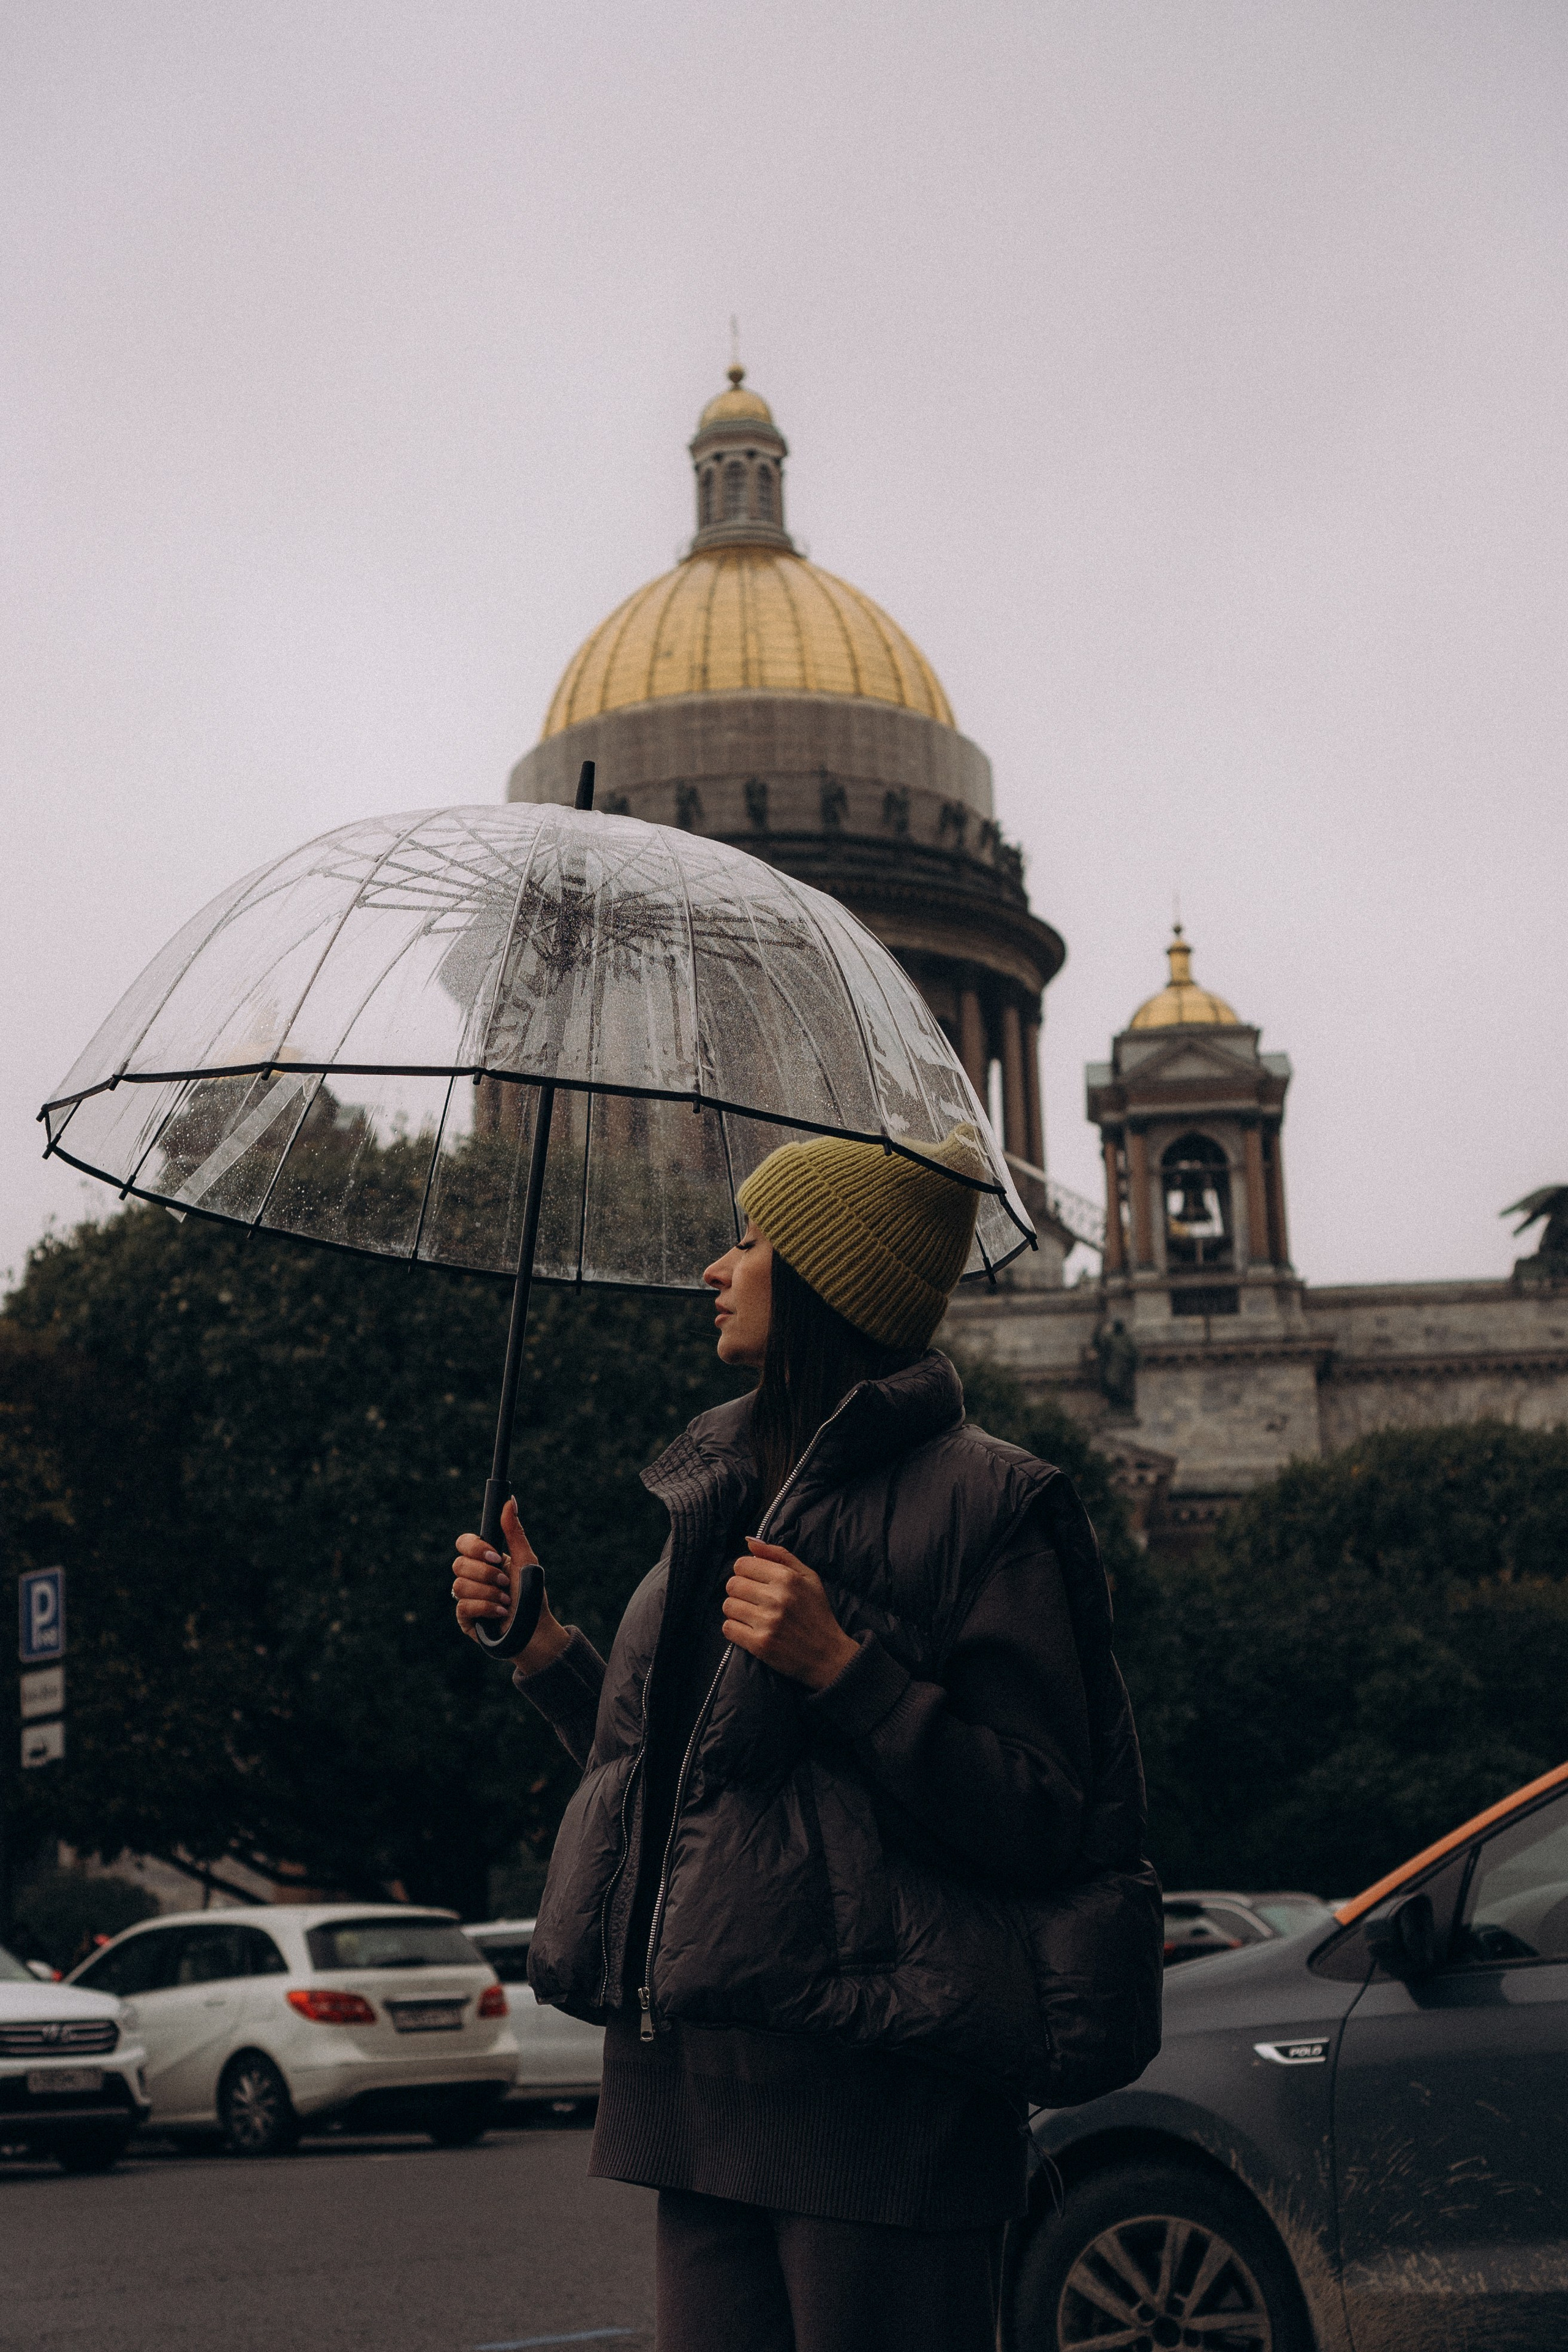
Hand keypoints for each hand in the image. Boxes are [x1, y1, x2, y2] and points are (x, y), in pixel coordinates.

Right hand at [451, 1498, 568, 1674]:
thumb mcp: (526, 1560)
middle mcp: (472, 1577)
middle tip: (505, 1582)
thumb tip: (510, 1501)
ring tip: (506, 1601)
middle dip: (486, 1574)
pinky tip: (501, 1614)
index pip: (463, 1543)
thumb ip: (514, 1532)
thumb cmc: (532, 1595)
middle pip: (458, 1564)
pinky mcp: (465, 1619)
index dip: (475, 1548)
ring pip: (460, 1586)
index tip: (495, 1555)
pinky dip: (486, 1608)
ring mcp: (467, 1598)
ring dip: (489, 1594)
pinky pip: (462, 1607)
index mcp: (484, 1560)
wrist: (535, 1630)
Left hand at [723, 1539, 859, 1690]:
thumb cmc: (816, 1613)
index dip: (745, 1572)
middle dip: (740, 1591)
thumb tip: (749, 1542)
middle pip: (732, 1584)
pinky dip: (735, 1628)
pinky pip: (728, 1628)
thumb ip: (779, 1555)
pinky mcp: (760, 1644)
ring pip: (728, 1605)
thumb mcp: (808, 1577)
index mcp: (788, 1578)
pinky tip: (750, 1629)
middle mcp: (777, 1598)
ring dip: (737, 1610)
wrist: (827, 1655)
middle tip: (753, 1600)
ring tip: (753, 1615)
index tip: (754, 1581)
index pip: (742, 1565)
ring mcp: (767, 1622)